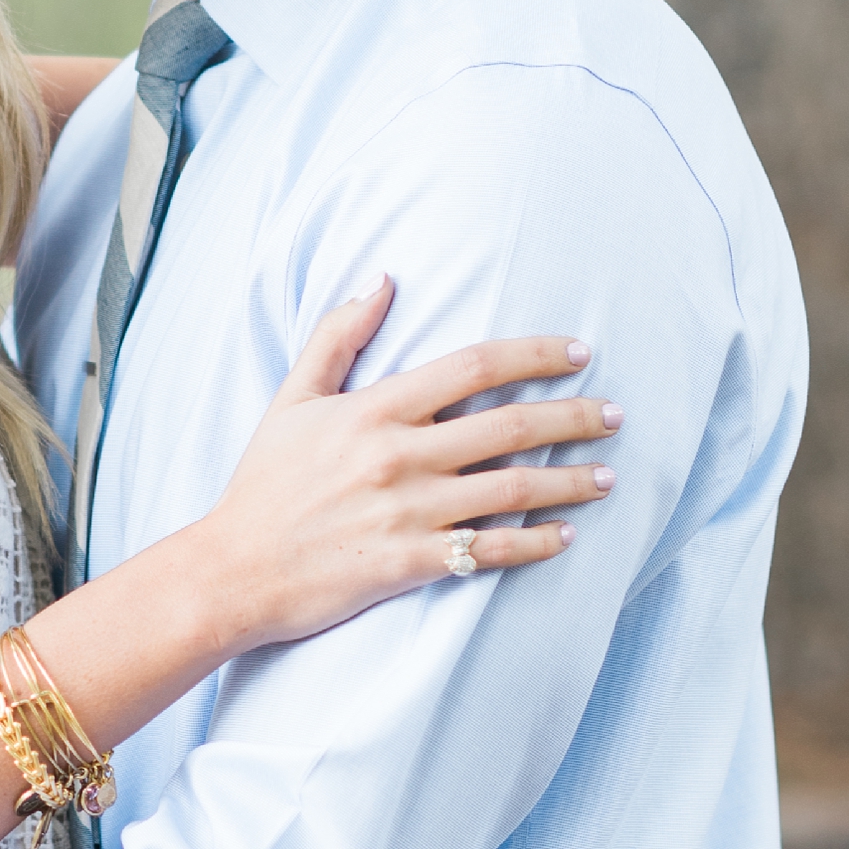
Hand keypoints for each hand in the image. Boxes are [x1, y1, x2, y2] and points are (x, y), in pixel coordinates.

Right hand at [199, 292, 620, 647]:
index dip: (535, 355)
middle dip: (574, 417)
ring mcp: (408, 511)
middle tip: (616, 415)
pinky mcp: (410, 563)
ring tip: (608, 476)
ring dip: (569, 481)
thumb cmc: (263, 484)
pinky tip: (567, 537)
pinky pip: (489, 552)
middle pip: (509, 425)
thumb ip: (338, 335)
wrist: (233, 571)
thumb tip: (383, 277)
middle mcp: (399, 455)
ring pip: (511, 488)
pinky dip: (535, 544)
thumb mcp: (293, 399)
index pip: (474, 366)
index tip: (578, 352)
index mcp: (375, 408)